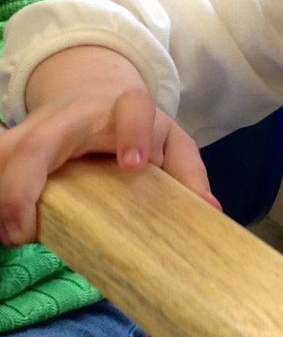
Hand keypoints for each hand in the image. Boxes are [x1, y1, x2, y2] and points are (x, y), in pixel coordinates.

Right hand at [0, 46, 215, 246]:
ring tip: (10, 234)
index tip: (134, 165)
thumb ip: (188, 172)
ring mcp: (34, 131)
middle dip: (24, 183)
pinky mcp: (11, 147)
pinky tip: (3, 224)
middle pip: (38, 141)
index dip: (133, 133)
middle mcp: (72, 117)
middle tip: (24, 230)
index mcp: (125, 110)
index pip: (133, 109)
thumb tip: (208, 211)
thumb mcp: (171, 142)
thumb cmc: (139, 130)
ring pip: (4, 151)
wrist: (95, 102)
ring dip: (1, 192)